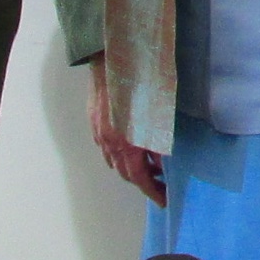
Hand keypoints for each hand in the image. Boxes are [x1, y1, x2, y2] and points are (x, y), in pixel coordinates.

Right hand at [87, 55, 165, 205]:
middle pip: (125, 172)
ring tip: (150, 166)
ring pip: (114, 160)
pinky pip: (107, 147)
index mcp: (128, 143)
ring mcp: (100, 132)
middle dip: (143, 181)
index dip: (152, 191)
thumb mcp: (159, 114)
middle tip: (160, 182)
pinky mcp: (95, 121)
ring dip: (131, 167)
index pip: (139, 177)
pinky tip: (132, 146)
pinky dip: (120, 153)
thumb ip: (159, 140)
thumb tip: (162, 158)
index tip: (164, 200)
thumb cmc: (141, 83)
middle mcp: (110, 142)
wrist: (112, 60)